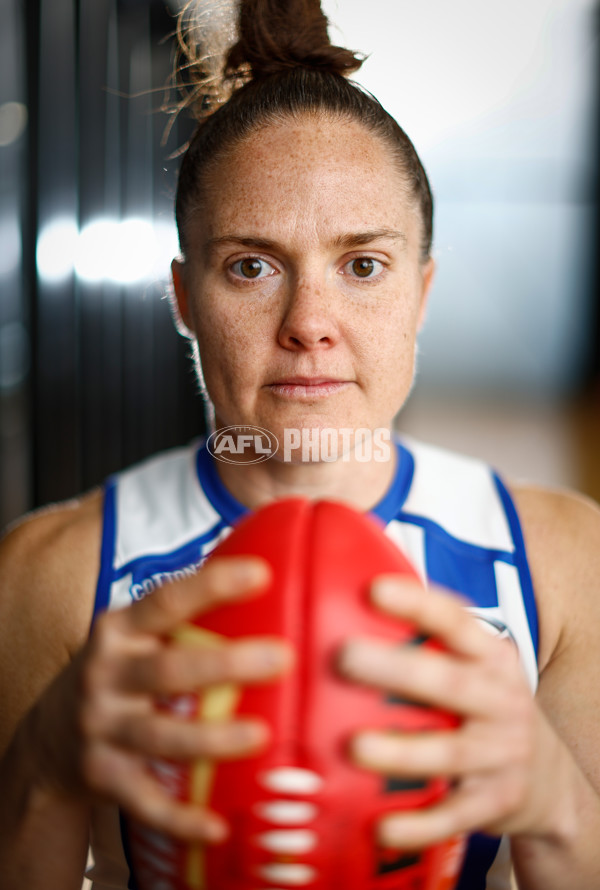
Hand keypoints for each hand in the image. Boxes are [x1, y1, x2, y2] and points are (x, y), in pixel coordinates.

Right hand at [32, 557, 292, 842]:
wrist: (48, 738)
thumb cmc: (118, 673)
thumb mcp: (134, 635)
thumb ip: (184, 615)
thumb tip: (267, 578)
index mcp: (118, 630)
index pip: (165, 600)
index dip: (212, 585)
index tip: (262, 573)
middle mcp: (106, 674)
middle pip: (167, 669)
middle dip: (225, 663)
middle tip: (282, 657)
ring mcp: (102, 728)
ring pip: (159, 736)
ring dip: (211, 737)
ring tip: (261, 735)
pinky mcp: (102, 776)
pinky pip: (145, 802)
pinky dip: (180, 817)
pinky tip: (218, 824)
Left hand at [338, 576, 555, 849]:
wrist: (550, 780)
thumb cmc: (488, 708)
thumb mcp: (478, 666)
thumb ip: (430, 640)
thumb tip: (354, 592)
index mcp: (493, 657)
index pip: (456, 622)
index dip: (417, 604)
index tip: (375, 590)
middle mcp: (502, 701)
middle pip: (448, 682)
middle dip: (397, 669)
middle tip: (344, 657)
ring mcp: (501, 754)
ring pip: (448, 752)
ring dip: (401, 750)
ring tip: (354, 746)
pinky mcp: (495, 803)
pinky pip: (454, 816)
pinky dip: (418, 824)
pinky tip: (381, 826)